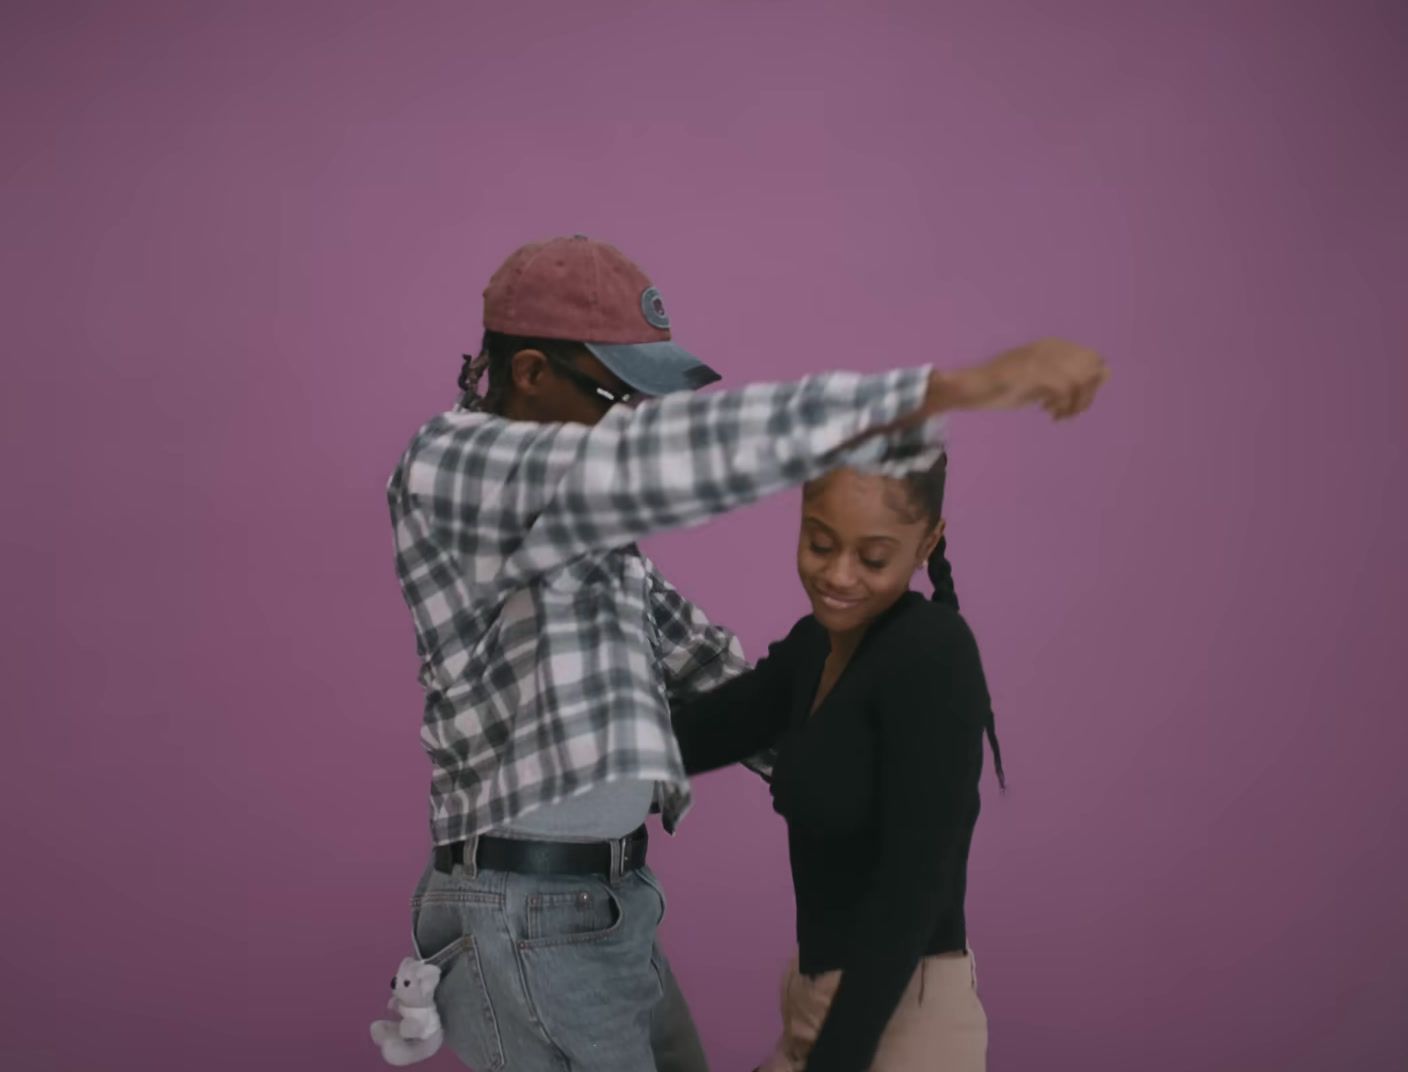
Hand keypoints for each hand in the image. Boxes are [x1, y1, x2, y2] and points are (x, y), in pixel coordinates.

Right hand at [927, 338, 1108, 419]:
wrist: (970, 387)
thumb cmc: (1001, 386)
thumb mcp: (1040, 380)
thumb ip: (1067, 376)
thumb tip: (1103, 375)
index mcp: (1052, 345)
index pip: (1094, 359)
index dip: (1091, 385)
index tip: (1072, 403)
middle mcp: (1050, 347)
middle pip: (1093, 368)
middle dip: (1087, 394)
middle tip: (1067, 411)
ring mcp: (1041, 358)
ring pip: (1081, 379)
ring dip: (1074, 403)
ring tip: (1057, 414)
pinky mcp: (1032, 372)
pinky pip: (1065, 388)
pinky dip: (1062, 405)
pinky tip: (1048, 413)